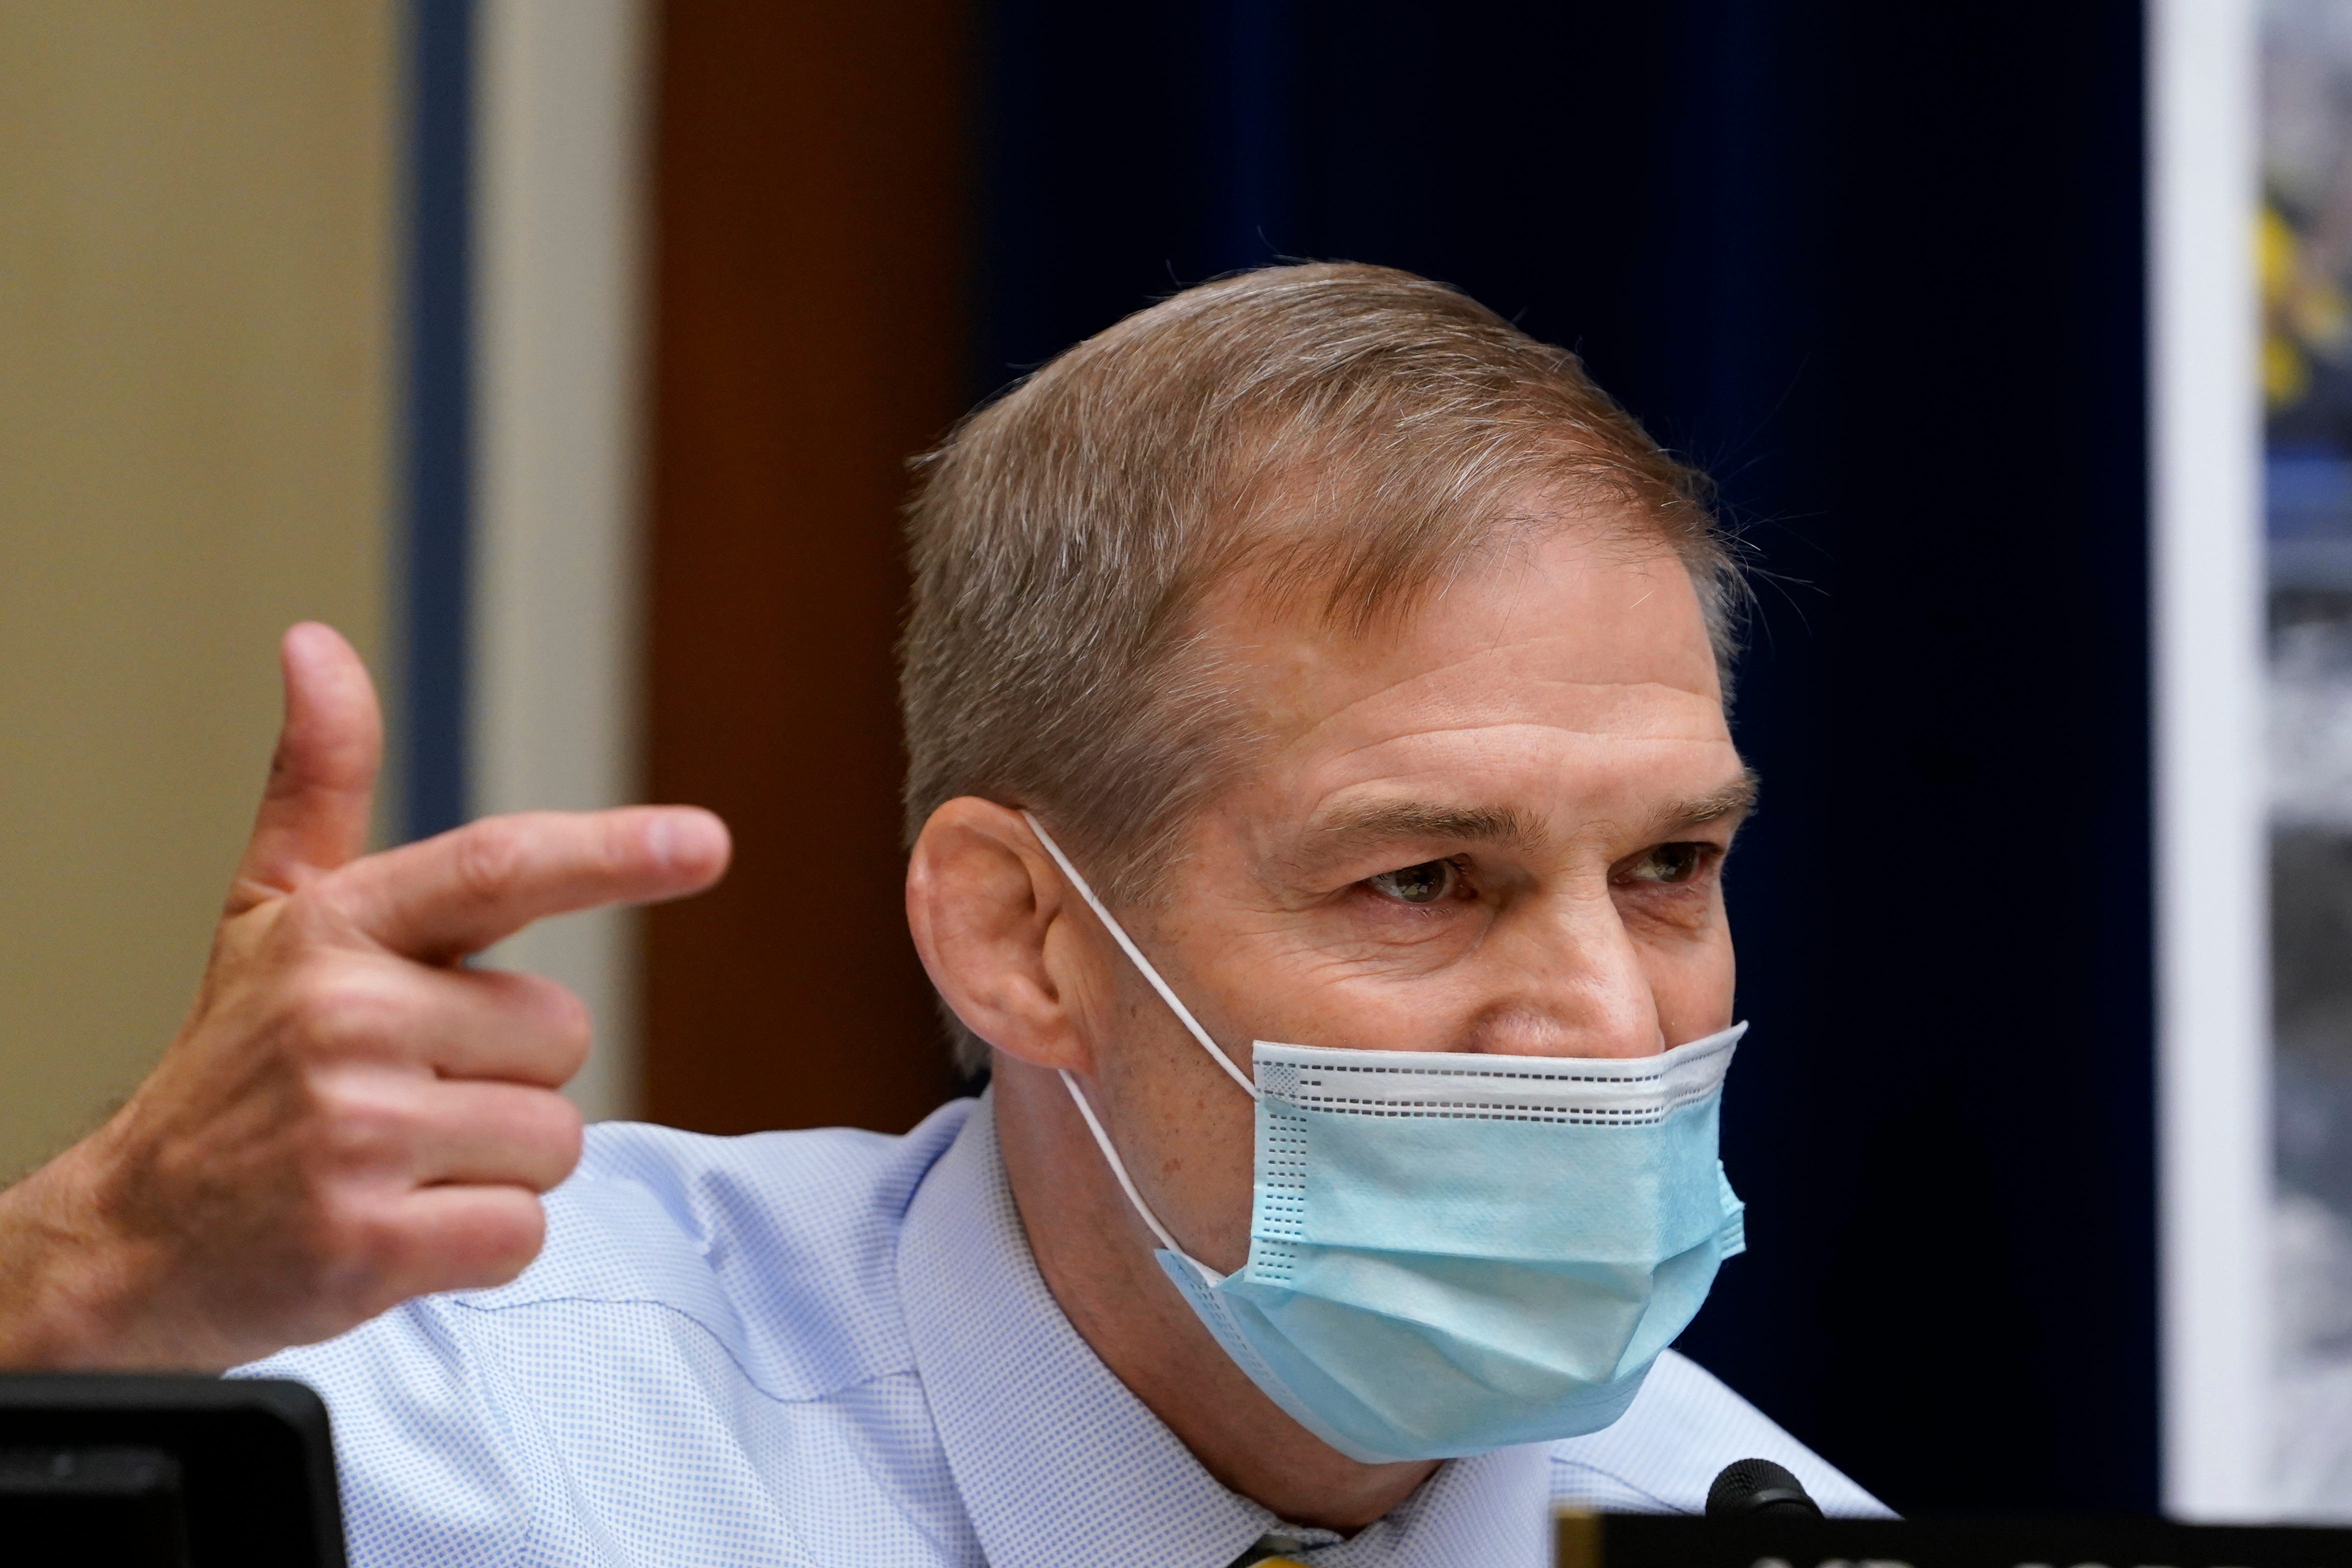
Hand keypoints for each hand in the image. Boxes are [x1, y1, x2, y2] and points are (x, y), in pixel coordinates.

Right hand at [0, 624, 729, 1369]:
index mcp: (338, 927)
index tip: (706, 843)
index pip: (498, 869)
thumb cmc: (232, 1066)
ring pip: (554, 1137)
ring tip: (395, 1163)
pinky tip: (395, 1228)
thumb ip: (322, 783)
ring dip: (496, 1164)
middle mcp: (346, 1018)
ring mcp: (356, 1134)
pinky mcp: (369, 1245)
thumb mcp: (269, 914)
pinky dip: (479, 1243)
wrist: (131, 1237)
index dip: (612, 853)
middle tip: (410, 1095)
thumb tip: (317, 647)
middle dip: (510, 1075)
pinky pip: (522, 1231)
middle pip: (562, 1036)